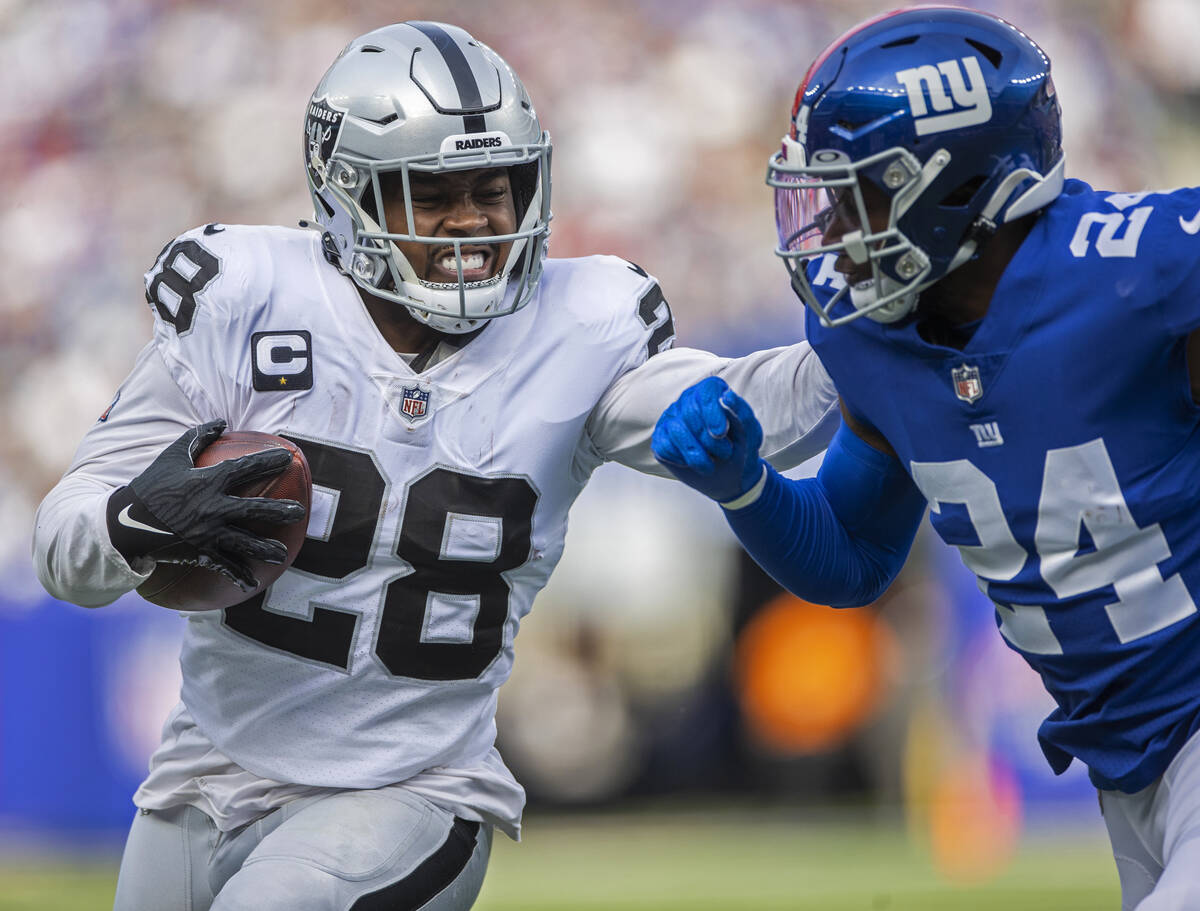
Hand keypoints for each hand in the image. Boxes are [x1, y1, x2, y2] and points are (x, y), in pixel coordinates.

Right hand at [106, 420, 306, 590]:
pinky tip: (252, 583)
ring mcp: (206, 533)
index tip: (288, 458)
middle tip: (299, 512)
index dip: (267, 462)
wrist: (124, 522)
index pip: (244, 469)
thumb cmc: (151, 486)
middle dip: (279, 511)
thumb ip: (197, 438)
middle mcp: (211, 508)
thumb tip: (221, 421)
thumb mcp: (171, 457)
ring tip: (282, 553)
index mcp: (206, 483)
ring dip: (266, 549)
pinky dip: (238, 575)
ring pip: (244, 542)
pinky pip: (223, 565)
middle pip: (253, 510)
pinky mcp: (198, 552)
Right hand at [651, 376, 764, 502]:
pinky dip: (681, 460)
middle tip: (724, 453)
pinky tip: (692, 463)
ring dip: (696, 454)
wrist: (731, 475)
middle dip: (709, 439)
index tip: (721, 433)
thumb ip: (742, 412)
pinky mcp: (661, 438)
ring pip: (676, 430)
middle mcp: (688, 400)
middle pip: (690, 411)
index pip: (706, 391)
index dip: (712, 412)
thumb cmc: (741, 449)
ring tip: (710, 465)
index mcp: (712, 393)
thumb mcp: (750, 433)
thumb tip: (727, 396)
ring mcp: (671, 419)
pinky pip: (664, 447)